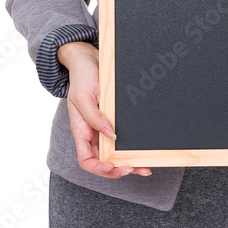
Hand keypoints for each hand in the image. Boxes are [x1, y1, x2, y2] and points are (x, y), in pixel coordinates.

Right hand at [58, 41, 151, 178]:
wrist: (89, 59)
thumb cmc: (81, 77)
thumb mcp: (83, 97)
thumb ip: (93, 118)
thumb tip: (110, 136)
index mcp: (81, 131)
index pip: (87, 160)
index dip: (99, 168)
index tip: (113, 165)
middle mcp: (93, 134)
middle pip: (105, 161)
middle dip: (120, 168)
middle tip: (138, 168)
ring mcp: (104, 128)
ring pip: (116, 153)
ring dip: (131, 162)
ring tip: (146, 166)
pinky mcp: (115, 119)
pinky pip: (124, 138)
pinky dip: (134, 147)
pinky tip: (145, 150)